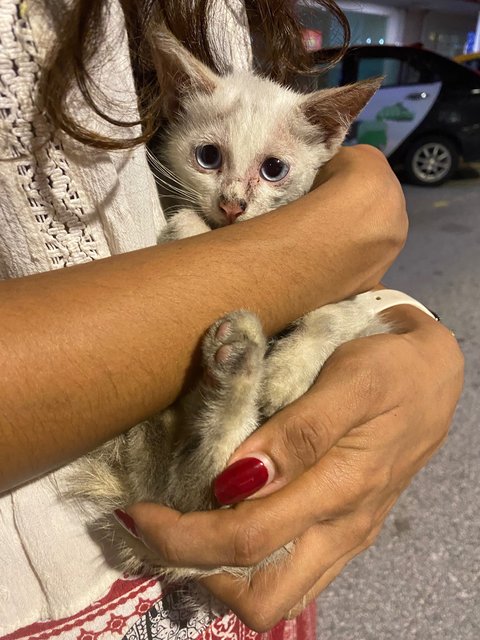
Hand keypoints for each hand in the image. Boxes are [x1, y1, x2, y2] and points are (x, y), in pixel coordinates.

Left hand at [125, 306, 462, 630]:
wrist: (434, 374)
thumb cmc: (389, 368)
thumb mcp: (349, 383)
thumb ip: (300, 432)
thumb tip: (237, 479)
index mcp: (339, 491)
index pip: (245, 541)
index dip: (181, 536)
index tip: (138, 508)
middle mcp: (341, 529)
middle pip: (261, 598)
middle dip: (196, 571)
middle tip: (158, 527)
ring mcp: (346, 537)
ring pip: (277, 596)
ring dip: (220, 576)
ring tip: (183, 529)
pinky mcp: (346, 531)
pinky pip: (294, 575)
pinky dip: (248, 566)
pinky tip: (226, 525)